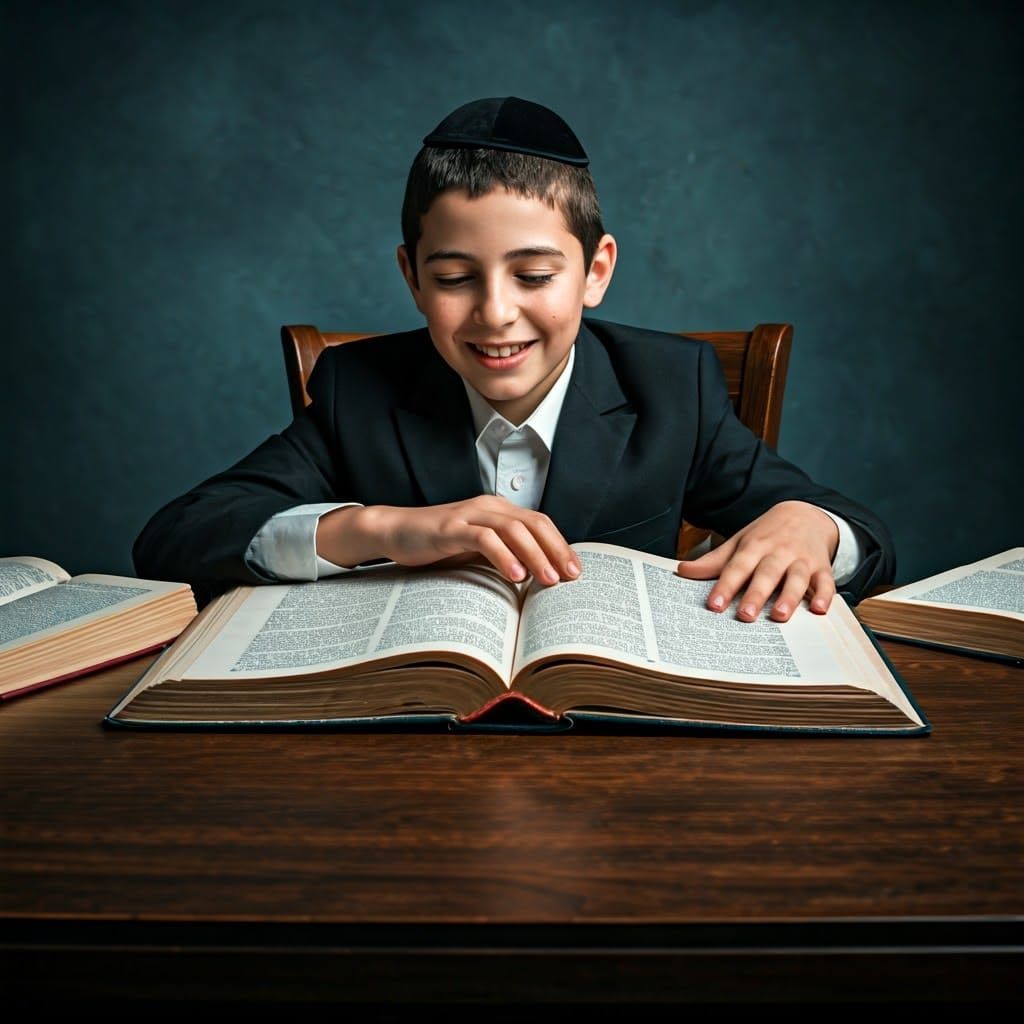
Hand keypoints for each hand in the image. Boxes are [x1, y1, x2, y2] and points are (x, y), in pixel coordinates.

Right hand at [316, 496, 580, 585]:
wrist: (395, 531)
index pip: (540, 523)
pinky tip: (515, 576)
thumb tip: (537, 578)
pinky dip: (503, 556)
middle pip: (533, 524)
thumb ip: (503, 556)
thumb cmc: (438, 544)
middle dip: (555, 550)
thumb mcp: (477, 550)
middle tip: (570, 578)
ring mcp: (469, 515)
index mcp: (498, 510)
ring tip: (548, 580)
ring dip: (535, 555)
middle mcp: (488, 507)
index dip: (560, 545)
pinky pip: (484, 539)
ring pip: (513, 529)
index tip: (576, 572)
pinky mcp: (451, 528)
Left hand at [675, 501, 839, 621]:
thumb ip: (714, 561)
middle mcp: (778, 552)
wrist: (806, 514)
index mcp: (754, 546)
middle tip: (745, 616)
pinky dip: (825, 595)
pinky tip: (820, 609)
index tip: (713, 605)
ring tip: (780, 616)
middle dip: (755, 594)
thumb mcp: (739, 542)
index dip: (725, 586)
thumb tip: (682, 571)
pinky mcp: (822, 567)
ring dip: (789, 597)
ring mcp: (802, 559)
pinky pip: (826, 581)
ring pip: (796, 578)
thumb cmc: (766, 535)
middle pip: (766, 574)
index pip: (737, 567)